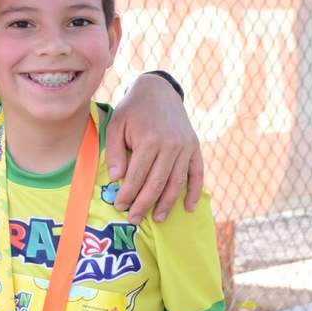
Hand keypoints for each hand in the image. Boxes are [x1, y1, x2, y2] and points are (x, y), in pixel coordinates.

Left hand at [106, 74, 203, 222]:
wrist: (158, 91)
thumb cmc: (132, 110)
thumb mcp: (116, 125)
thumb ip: (114, 151)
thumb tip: (116, 178)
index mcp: (149, 140)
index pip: (137, 176)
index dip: (128, 195)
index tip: (120, 207)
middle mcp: (171, 145)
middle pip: (157, 183)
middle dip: (144, 204)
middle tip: (134, 219)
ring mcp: (185, 147)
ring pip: (176, 182)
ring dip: (167, 204)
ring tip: (157, 219)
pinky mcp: (194, 147)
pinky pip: (197, 173)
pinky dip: (194, 191)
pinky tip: (188, 207)